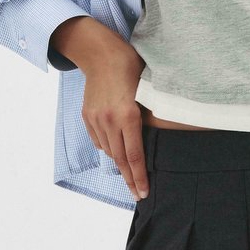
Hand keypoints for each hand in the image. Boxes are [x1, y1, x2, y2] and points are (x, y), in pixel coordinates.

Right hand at [80, 38, 149, 201]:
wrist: (100, 54)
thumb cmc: (131, 67)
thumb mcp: (147, 90)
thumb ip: (150, 115)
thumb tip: (161, 134)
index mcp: (128, 116)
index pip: (135, 156)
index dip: (140, 177)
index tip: (144, 192)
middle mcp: (110, 121)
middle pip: (121, 160)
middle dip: (130, 180)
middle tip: (138, 195)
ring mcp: (96, 120)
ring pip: (109, 151)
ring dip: (120, 163)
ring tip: (130, 174)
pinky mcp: (87, 116)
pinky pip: (99, 140)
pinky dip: (109, 148)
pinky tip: (117, 151)